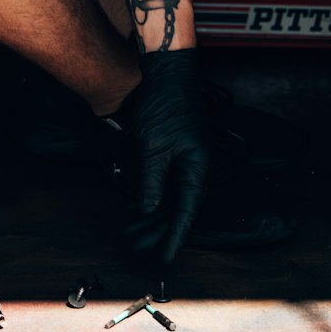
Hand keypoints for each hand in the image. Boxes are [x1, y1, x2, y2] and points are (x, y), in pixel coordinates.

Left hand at [122, 47, 209, 262]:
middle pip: (178, 209)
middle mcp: (195, 167)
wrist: (167, 72)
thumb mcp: (154, 146)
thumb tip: (149, 210)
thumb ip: (152, 181)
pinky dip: (152, 196)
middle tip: (137, 247)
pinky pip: (165, 182)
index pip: (186, 213)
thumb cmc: (166, 104)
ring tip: (133, 233)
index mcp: (197, 168)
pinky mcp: (174, 152)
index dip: (174, 237)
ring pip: (170, 197)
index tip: (165, 258)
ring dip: (152, 215)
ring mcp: (186, 159)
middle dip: (158, 230)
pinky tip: (137, 208)